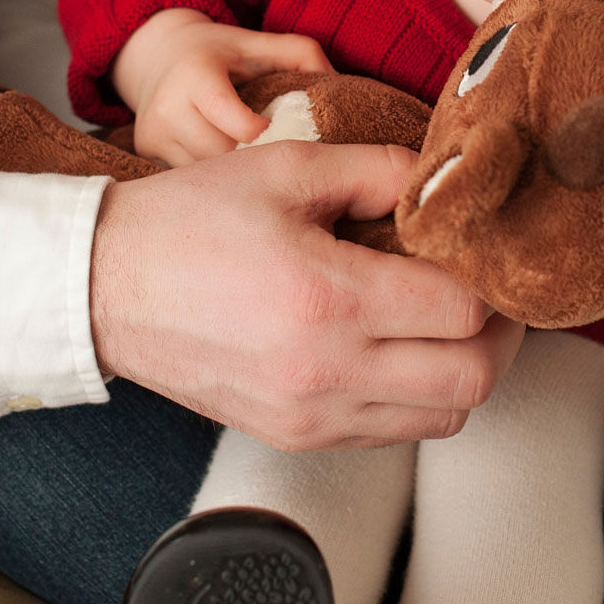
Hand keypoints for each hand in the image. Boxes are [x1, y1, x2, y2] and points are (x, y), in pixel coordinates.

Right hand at [88, 139, 526, 449]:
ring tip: (451, 321)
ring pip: (441, 418)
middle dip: (500, 335)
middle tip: (494, 294)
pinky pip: (390, 432)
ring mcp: (310, 415)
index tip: (487, 251)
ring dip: (464, 371)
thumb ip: (379, 169)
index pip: (463, 309)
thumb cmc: (188, 220)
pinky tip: (402, 349)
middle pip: (472, 379)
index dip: (492, 278)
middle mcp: (326, 371)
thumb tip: (442, 182)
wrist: (103, 285)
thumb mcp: (287, 169)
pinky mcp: (293, 435)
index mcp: (328, 299)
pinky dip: (417, 398)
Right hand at [111, 8, 332, 165]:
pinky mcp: (145, 152)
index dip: (269, 138)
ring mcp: (153, 134)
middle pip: (224, 158)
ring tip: (259, 175)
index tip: (285, 136)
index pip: (239, 125)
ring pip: (206, 177)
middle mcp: (167, 106)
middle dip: (256, 165)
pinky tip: (231, 180)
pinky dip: (213, 183)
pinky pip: (188, 181)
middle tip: (282, 167)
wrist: (157, 55)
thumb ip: (303, 56)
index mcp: (196, 74)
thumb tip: (339, 90)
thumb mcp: (261, 43)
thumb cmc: (222, 51)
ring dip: (236, 180)